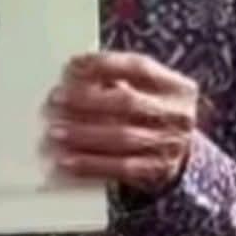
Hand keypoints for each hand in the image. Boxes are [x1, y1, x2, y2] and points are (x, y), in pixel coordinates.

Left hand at [48, 52, 197, 193]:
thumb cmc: (151, 113)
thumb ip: (118, 79)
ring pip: (122, 137)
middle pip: (128, 103)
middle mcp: (178, 115)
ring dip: (84, 134)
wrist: (179, 152)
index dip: (104, 65)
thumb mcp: (147, 89)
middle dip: (88, 100)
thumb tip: (72, 74)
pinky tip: (67, 161)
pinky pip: (120, 168)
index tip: (71, 66)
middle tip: (56, 100)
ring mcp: (170, 145)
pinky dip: (90, 164)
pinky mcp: (157, 171)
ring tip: (55, 131)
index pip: (139, 68)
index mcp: (177, 87)